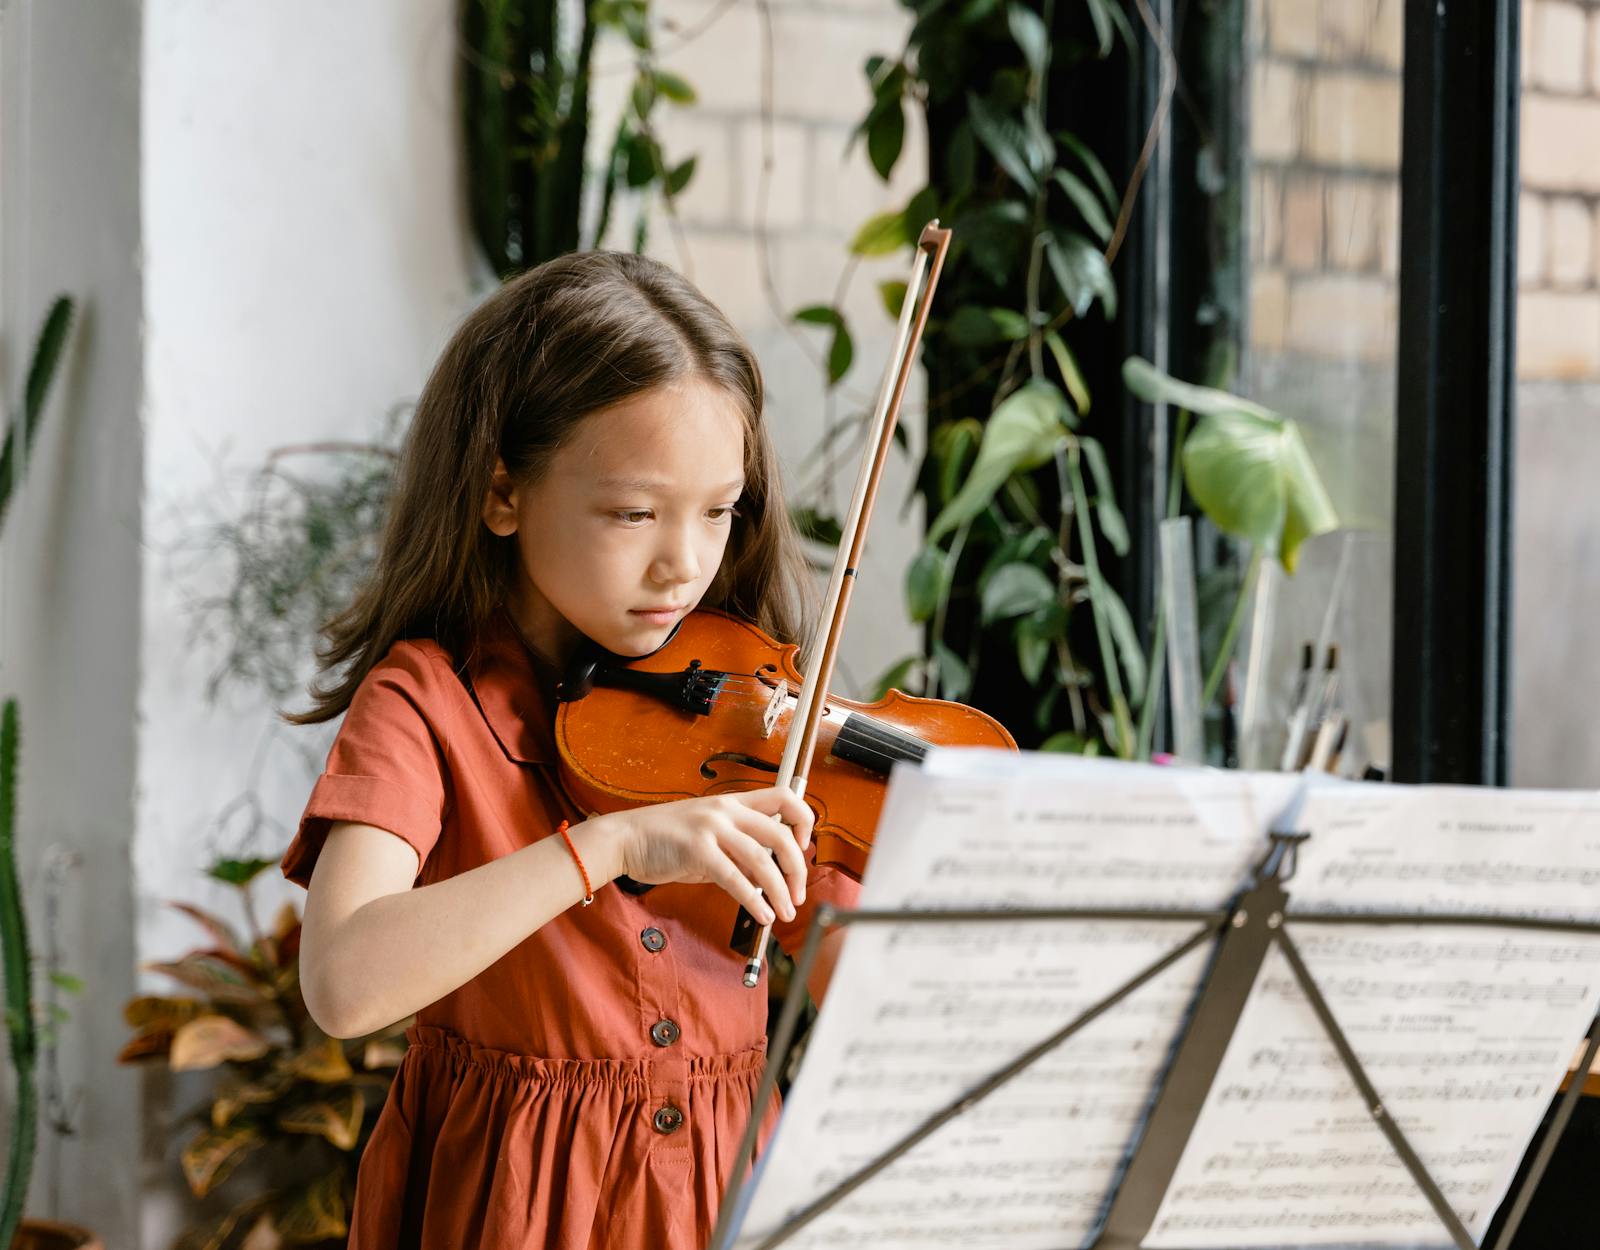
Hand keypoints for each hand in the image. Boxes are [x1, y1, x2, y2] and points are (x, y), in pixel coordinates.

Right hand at [602, 788, 813, 924]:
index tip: (804, 848)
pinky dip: (755, 900)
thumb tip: (767, 876)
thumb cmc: (666, 838)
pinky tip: (763, 915)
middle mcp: (727, 810)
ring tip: (785, 913)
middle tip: (798, 895)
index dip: (803, 822)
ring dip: (780, 891)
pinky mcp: (697, 851)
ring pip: (762, 860)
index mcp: (733, 802)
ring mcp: (712, 828)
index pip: (784, 798)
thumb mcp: (709, 836)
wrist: (626, 838)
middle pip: (781, 834)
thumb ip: (739, 850)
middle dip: (797, 869)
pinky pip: (736, 879)